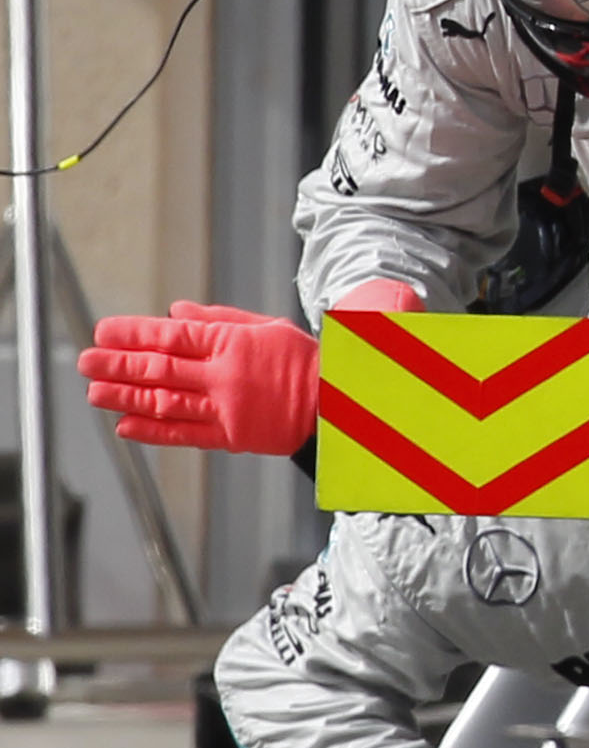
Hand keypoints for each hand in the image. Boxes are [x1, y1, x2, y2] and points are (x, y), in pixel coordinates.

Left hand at [83, 301, 318, 456]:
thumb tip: (175, 312)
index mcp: (233, 343)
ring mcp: (226, 407)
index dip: (133, 333)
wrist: (341, 401)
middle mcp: (224, 375)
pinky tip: (126, 425)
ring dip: (125, 397)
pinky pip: (184, 433)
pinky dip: (152, 431)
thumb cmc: (307, 361)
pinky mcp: (231, 435)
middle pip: (160, 368)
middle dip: (118, 364)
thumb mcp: (268, 325)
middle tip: (87, 361)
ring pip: (164, 401)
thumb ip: (218, 318)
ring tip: (95, 392)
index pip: (171, 335)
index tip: (104, 331)